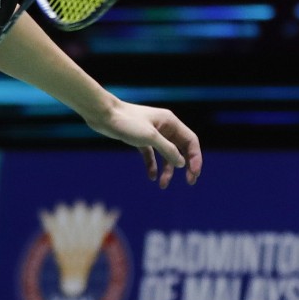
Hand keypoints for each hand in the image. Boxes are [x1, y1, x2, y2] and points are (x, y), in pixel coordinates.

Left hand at [87, 101, 201, 188]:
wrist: (103, 114)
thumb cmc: (127, 122)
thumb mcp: (150, 137)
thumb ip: (168, 150)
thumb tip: (181, 163)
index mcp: (171, 122)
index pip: (191, 141)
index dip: (195, 158)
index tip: (193, 174)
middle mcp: (164, 127)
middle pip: (181, 149)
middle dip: (185, 166)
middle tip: (190, 182)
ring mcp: (152, 133)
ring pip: (166, 154)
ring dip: (167, 170)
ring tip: (162, 185)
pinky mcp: (140, 139)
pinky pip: (151, 155)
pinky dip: (152, 165)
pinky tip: (151, 176)